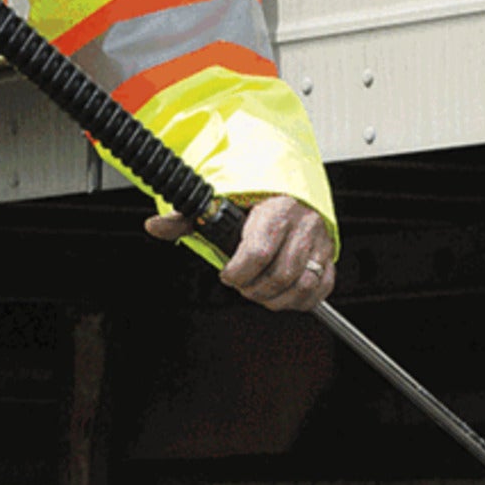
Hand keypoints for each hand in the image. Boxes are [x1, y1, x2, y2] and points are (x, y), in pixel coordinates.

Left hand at [145, 195, 335, 311]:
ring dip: (276, 298)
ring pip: (302, 285)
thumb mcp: (219, 204)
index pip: (258, 252)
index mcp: (276, 208)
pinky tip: (284, 295)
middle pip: (280, 274)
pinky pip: (321, 287)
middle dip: (254, 288)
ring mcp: (318, 240)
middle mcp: (302, 224)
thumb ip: (187, 219)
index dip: (238, 272)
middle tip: (242, 284)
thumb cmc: (255, 196)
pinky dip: (302, 299)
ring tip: (259, 291)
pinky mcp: (328, 254)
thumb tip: (156, 226)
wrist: (289, 185)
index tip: (228, 274)